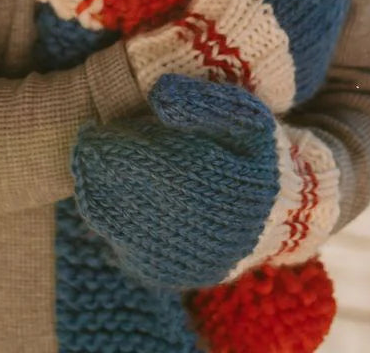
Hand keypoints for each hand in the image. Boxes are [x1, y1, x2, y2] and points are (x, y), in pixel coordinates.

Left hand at [72, 74, 338, 290]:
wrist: (284, 214)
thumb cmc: (257, 152)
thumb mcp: (243, 114)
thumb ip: (200, 100)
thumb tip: (157, 94)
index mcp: (216, 181)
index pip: (143, 163)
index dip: (109, 147)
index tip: (90, 129)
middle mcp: (199, 227)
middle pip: (125, 196)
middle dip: (96, 170)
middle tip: (84, 145)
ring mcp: (186, 257)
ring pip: (120, 228)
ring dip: (96, 197)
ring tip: (90, 170)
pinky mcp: (177, 275)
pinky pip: (128, 254)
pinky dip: (110, 228)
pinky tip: (105, 203)